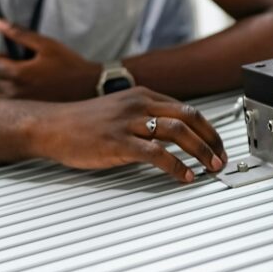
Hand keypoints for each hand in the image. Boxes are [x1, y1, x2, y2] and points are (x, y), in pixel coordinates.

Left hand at [0, 20, 99, 100]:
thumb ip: (20, 34)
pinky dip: (15, 99)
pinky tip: (30, 92)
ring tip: (27, 81)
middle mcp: (17, 93)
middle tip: (23, 68)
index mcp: (19, 74)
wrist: (89, 87)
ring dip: (8, 86)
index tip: (15, 58)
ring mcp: (23, 106)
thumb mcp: (46, 44)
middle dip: (5, 72)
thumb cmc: (68, 64)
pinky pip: (12, 106)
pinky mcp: (29, 114)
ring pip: (2, 95)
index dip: (2, 58)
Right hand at [33, 86, 227, 180]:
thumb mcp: (119, 110)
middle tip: (221, 158)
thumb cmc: (82, 122)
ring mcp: (128, 122)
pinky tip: (184, 176)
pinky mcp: (118, 142)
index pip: (186, 109)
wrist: (52, 126)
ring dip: (201, 151)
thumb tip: (172, 135)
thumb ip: (144, 117)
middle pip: (189, 117)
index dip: (208, 129)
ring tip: (210, 167)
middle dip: (212, 140)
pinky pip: (156, 153)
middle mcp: (138, 104)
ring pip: (177, 132)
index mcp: (141, 95)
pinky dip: (176, 166)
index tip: (217, 146)